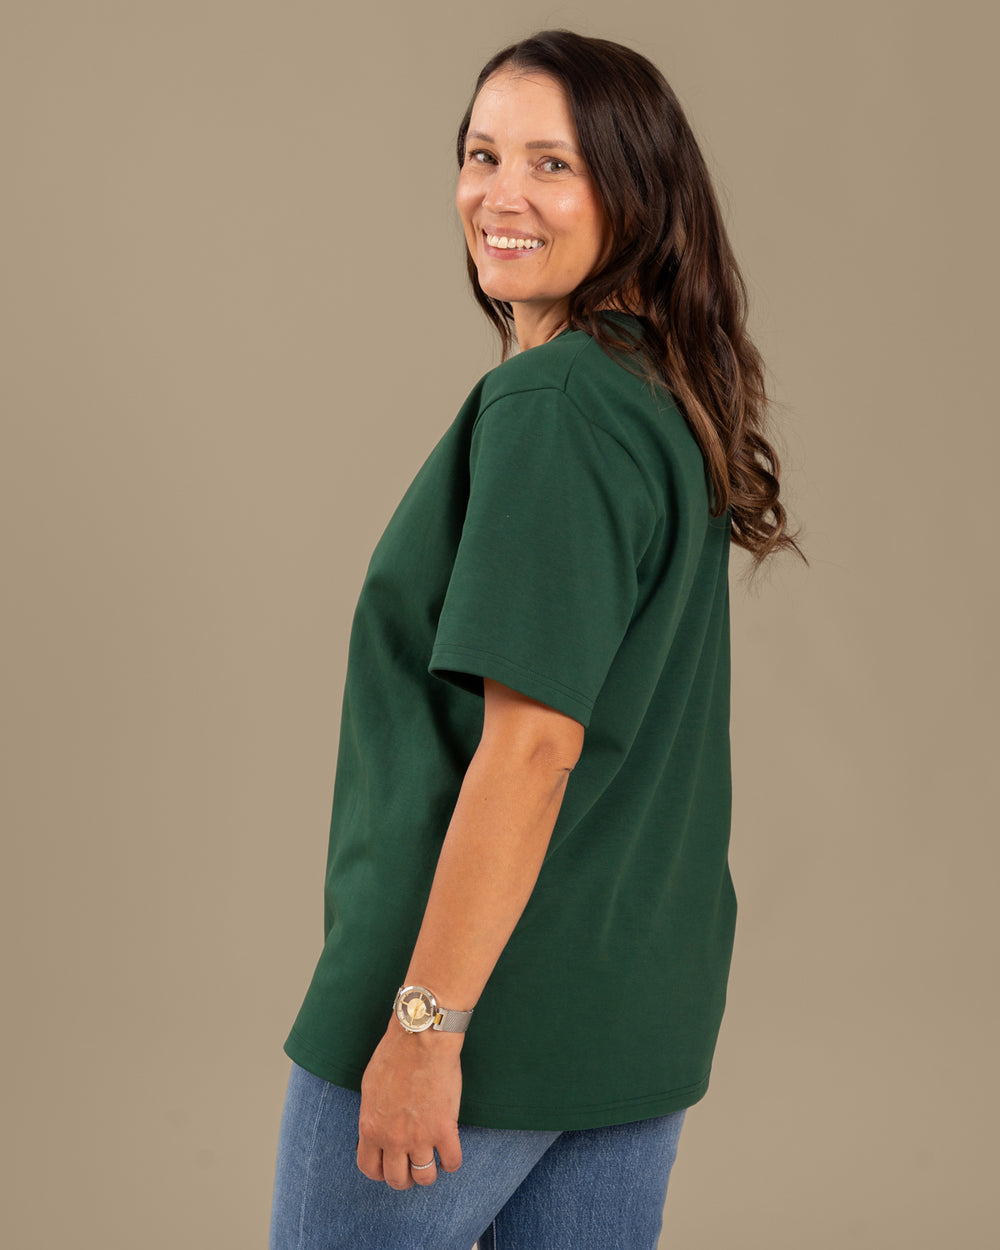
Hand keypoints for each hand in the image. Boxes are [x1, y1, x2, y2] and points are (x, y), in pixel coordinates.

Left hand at [356, 1019, 463, 1188]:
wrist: (421, 1040)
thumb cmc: (395, 1055)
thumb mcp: (370, 1088)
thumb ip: (373, 1115)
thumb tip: (377, 1128)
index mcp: (370, 1128)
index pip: (369, 1168)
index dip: (381, 1172)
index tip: (390, 1165)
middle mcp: (392, 1139)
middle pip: (397, 1179)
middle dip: (405, 1178)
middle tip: (413, 1166)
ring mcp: (419, 1137)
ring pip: (424, 1178)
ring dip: (428, 1173)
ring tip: (433, 1160)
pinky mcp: (444, 1129)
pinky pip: (452, 1162)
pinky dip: (451, 1162)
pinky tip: (450, 1151)